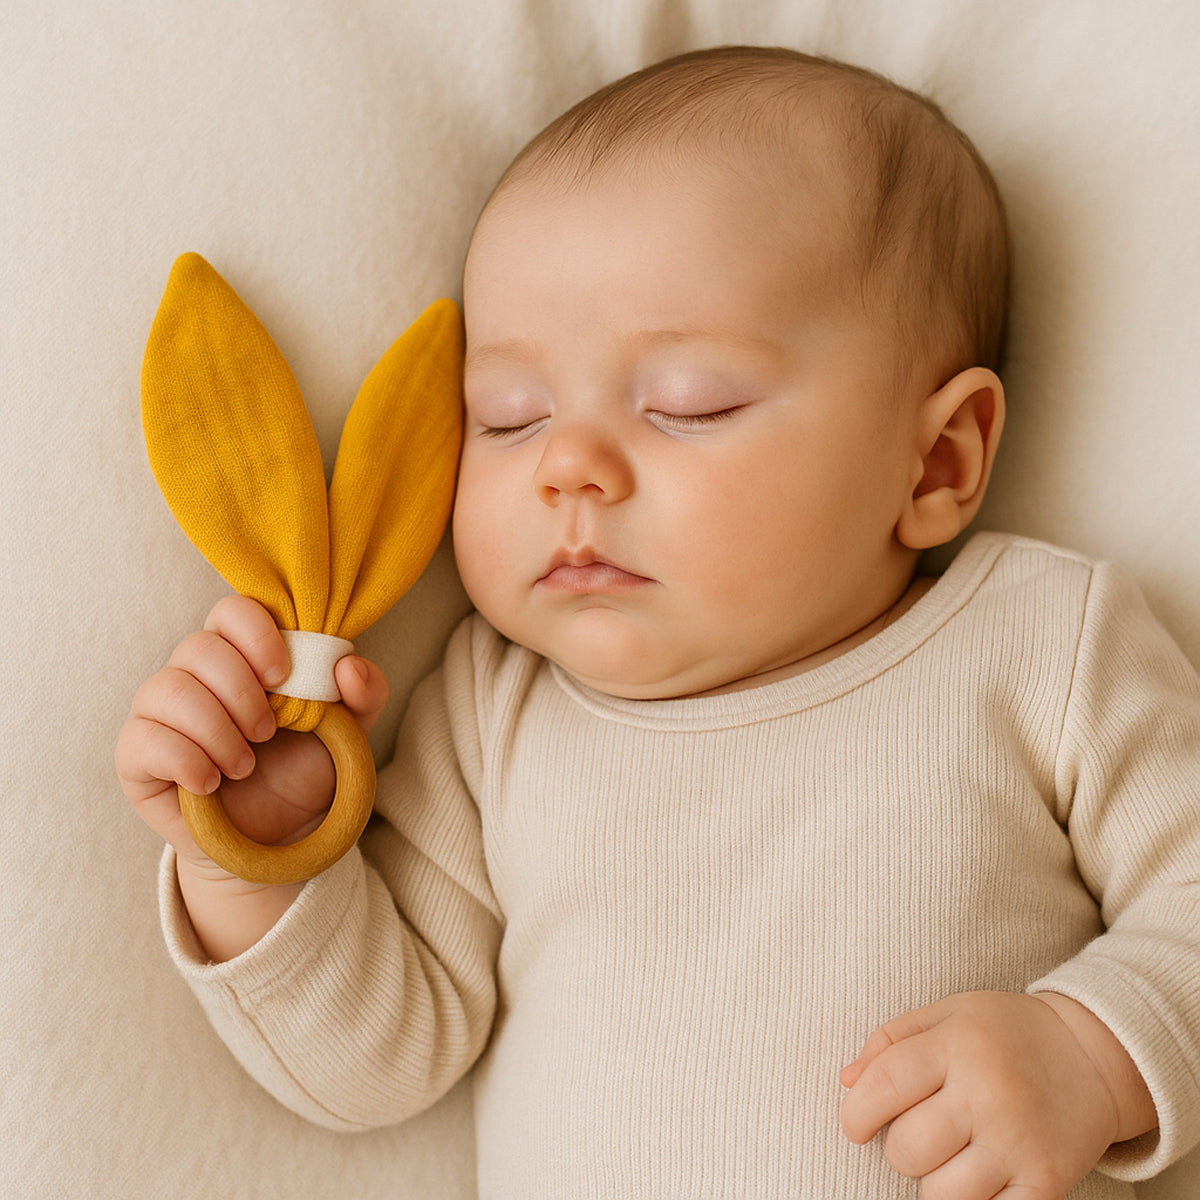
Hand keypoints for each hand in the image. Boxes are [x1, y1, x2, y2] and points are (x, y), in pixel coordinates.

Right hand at [116, 594, 388, 879]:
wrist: (279, 835)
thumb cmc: (306, 769)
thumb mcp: (350, 732)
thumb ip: (365, 693)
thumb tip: (348, 666)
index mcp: (243, 653)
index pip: (232, 610)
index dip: (256, 635)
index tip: (281, 676)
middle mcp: (194, 673)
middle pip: (198, 647)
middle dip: (240, 693)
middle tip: (268, 733)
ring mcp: (159, 711)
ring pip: (167, 689)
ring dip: (217, 730)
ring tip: (244, 765)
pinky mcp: (136, 754)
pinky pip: (143, 739)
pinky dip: (186, 761)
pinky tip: (211, 784)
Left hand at [839, 991, 1155, 1199]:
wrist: (1093, 1055)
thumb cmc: (1005, 1032)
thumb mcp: (948, 1013)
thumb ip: (890, 1041)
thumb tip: (846, 1082)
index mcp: (958, 1045)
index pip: (884, 1086)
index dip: (856, 1113)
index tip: (857, 1124)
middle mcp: (988, 1094)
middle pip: (906, 1148)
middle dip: (901, 1145)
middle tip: (924, 1129)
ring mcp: (1019, 1143)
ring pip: (938, 1194)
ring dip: (934, 1179)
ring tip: (954, 1151)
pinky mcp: (1046, 1183)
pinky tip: (979, 1175)